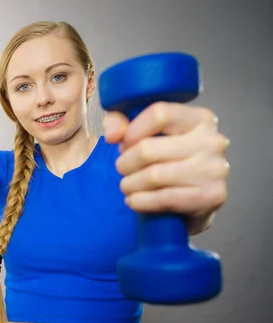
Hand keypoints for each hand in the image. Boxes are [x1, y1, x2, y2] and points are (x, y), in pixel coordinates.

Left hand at [102, 102, 229, 232]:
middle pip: (147, 149)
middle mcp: (213, 141)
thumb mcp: (142, 132)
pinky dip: (140, 202)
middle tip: (123, 170)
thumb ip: (119, 122)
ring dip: (129, 185)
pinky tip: (135, 201)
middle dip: (125, 164)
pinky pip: (164, 198)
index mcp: (200, 118)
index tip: (123, 144)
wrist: (190, 201)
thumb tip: (113, 134)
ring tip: (127, 186)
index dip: (131, 131)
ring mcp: (215, 169)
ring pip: (153, 176)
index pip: (159, 114)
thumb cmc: (164, 161)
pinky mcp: (212, 195)